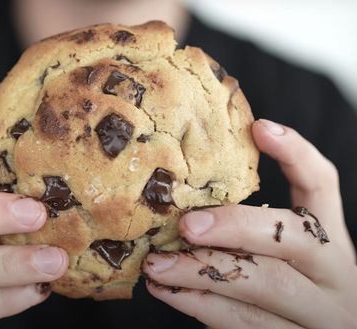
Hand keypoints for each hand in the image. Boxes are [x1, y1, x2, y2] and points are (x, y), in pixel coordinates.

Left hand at [143, 119, 356, 328]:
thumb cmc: (297, 281)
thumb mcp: (293, 249)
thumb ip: (260, 222)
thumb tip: (198, 190)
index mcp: (330, 240)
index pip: (322, 185)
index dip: (295, 153)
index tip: (258, 129)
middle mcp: (330, 275)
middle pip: (289, 241)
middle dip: (234, 229)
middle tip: (188, 225)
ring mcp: (311, 314)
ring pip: (257, 288)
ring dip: (199, 273)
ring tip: (156, 264)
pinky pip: (238, 324)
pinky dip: (198, 305)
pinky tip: (166, 291)